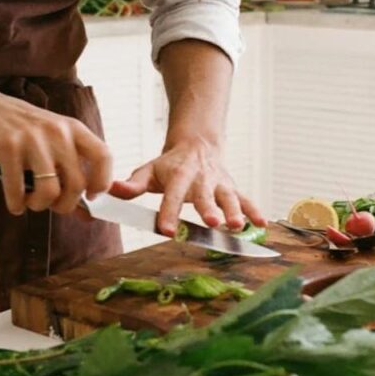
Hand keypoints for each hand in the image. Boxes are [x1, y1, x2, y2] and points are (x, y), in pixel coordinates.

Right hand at [0, 88, 111, 215]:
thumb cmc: (14, 127)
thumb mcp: (49, 138)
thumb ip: (68, 168)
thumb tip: (87, 213)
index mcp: (72, 128)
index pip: (104, 157)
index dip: (102, 183)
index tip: (90, 197)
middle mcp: (57, 131)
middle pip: (77, 184)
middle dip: (64, 205)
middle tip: (51, 205)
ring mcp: (32, 138)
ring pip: (50, 191)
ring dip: (39, 205)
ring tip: (30, 202)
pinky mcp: (7, 146)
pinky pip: (18, 190)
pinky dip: (16, 204)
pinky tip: (14, 203)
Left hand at [109, 137, 265, 235]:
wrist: (198, 144)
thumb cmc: (170, 164)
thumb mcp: (149, 170)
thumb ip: (133, 184)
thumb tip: (111, 191)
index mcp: (178, 175)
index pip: (172, 196)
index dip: (169, 213)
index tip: (167, 230)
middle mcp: (201, 179)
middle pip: (205, 196)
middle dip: (209, 209)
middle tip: (213, 223)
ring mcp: (220, 183)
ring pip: (229, 197)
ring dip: (236, 211)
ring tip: (238, 226)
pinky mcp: (232, 188)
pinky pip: (246, 199)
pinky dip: (255, 211)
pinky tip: (262, 225)